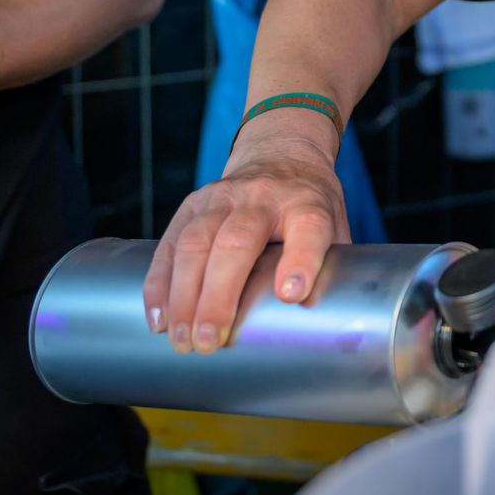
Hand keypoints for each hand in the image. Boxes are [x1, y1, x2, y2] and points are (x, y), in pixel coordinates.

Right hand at [140, 129, 348, 354]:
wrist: (280, 153)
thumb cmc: (309, 203)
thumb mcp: (335, 225)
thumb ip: (332, 265)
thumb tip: (330, 323)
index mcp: (307, 203)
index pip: (308, 228)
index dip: (301, 261)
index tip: (291, 294)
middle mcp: (263, 196)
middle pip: (238, 241)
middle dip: (219, 295)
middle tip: (210, 341)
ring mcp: (223, 198)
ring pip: (197, 242)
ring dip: (184, 296)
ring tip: (180, 339)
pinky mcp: (193, 204)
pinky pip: (171, 243)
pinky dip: (160, 283)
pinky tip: (159, 317)